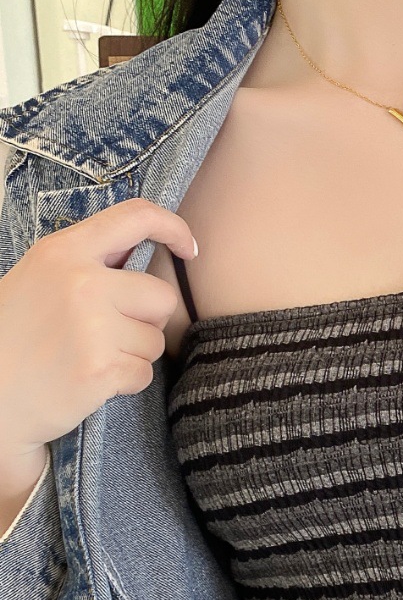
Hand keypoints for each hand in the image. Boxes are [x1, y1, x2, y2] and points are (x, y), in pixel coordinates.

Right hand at [0, 197, 196, 457]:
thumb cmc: (14, 337)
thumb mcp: (40, 280)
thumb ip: (89, 265)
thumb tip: (140, 252)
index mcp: (63, 252)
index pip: (135, 218)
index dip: (173, 229)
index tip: (188, 249)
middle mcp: (81, 282)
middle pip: (162, 296)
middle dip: (147, 320)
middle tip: (109, 334)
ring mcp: (92, 326)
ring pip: (155, 340)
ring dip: (133, 354)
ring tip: (88, 357)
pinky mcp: (101, 368)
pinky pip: (143, 373)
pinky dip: (124, 382)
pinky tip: (89, 380)